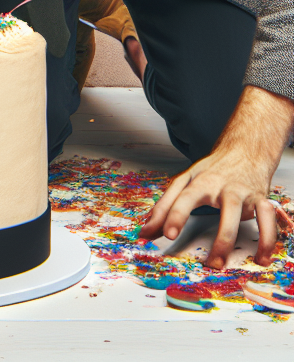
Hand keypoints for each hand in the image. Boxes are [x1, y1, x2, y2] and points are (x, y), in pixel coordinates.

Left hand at [139, 85, 293, 267]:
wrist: (246, 151)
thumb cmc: (213, 171)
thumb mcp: (188, 182)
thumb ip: (167, 205)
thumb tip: (147, 229)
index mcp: (195, 180)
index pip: (175, 195)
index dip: (164, 212)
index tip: (152, 231)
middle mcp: (215, 183)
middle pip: (195, 197)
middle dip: (181, 215)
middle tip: (170, 236)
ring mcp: (238, 191)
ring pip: (232, 213)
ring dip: (224, 239)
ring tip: (217, 263)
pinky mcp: (260, 199)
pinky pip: (265, 220)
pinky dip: (267, 240)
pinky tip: (262, 258)